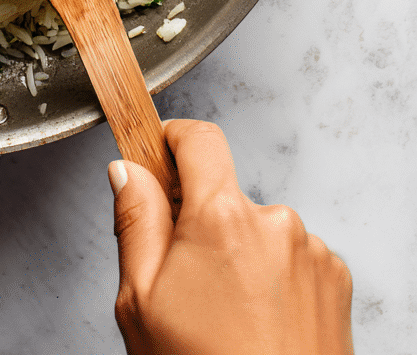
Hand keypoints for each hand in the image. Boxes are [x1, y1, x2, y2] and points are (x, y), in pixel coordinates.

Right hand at [109, 119, 352, 354]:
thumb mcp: (142, 302)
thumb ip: (135, 222)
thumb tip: (127, 171)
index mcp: (223, 219)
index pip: (199, 138)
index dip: (170, 140)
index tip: (157, 155)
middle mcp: (276, 224)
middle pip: (223, 193)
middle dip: (198, 222)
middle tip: (182, 281)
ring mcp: (311, 252)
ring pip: (256, 228)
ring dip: (237, 253)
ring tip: (224, 316)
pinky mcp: (335, 281)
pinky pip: (290, 257)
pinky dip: (271, 278)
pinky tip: (256, 323)